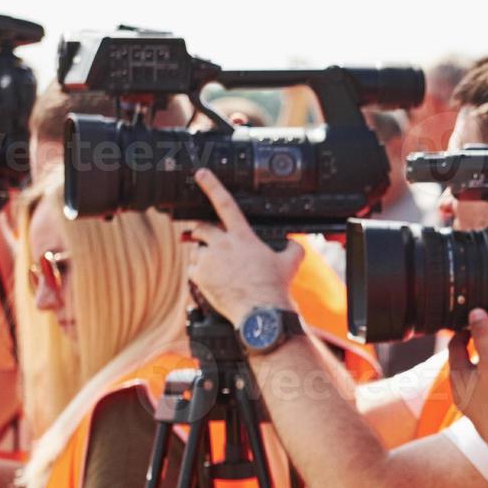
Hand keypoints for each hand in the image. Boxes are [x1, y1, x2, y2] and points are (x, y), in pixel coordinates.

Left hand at [183, 168, 302, 324]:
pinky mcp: (199, 277)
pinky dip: (200, 272)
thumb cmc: (275, 288)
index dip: (211, 185)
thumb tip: (294, 243)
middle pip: (202, 228)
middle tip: (208, 239)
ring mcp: (209, 261)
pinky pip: (193, 269)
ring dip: (205, 255)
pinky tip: (214, 280)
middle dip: (203, 231)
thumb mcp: (291, 264)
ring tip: (220, 270)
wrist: (261, 313)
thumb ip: (292, 247)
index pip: (225, 203)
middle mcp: (222, 245)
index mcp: (242, 236)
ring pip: (198, 250)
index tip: (200, 174)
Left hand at [447, 308, 487, 438]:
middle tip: (484, 339)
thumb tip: (475, 313)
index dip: (464, 331)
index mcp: (458, 375)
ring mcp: (470, 405)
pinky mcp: (483, 416)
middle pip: (461, 363)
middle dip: (472, 349)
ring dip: (481, 368)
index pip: (454, 346)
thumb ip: (484, 335)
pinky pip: (482, 394)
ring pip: (472, 380)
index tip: (474, 324)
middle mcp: (459, 391)